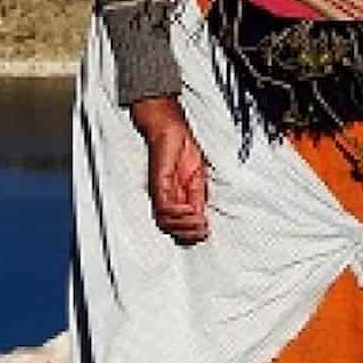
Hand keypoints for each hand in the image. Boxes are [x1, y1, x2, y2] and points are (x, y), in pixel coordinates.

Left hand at [129, 97, 208, 244]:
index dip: (191, 234)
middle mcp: (166, 197)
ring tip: (197, 220)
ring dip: (184, 225)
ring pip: (165, 222)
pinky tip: (188, 209)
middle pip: (170, 229)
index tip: (205, 232)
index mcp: (177, 197)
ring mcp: (160, 191)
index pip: (179, 226)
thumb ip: (197, 197)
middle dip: (189, 235)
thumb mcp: (197, 177)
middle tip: (202, 230)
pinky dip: (177, 212)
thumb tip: (201, 218)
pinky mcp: (158, 183)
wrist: (171, 127)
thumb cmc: (181, 147)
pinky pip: (163, 205)